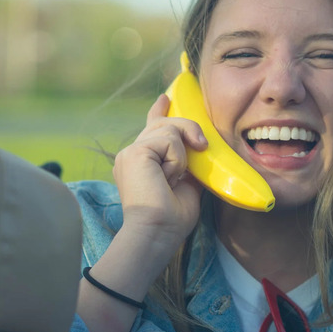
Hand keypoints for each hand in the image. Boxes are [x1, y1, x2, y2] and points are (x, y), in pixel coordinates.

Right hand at [113, 94, 207, 247]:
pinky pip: (170, 140)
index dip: (158, 111)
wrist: (157, 233)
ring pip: (170, 130)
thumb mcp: (187, 186)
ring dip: (182, 155)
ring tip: (173, 179)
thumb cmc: (171, 219)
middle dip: (187, 129)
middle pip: (165, 124)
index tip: (165, 98)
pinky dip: (177, 159)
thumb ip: (189, 166)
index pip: (151, 129)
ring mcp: (131, 152)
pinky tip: (167, 178)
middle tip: (201, 146)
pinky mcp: (136, 152)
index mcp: (143, 162)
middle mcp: (133, 154)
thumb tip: (201, 153)